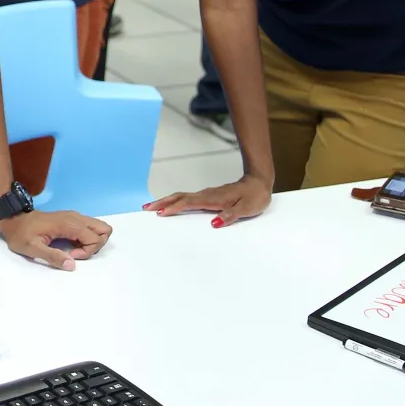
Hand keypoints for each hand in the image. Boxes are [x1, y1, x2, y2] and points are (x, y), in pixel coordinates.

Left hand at [0, 210, 112, 269]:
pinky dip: (87, 238)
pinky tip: (72, 245)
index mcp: (68, 224)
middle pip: (104, 229)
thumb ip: (53, 257)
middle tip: (79, 253)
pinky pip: (89, 227)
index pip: (95, 237)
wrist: (13, 219)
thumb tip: (71, 265)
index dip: (87, 251)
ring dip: (92, 241)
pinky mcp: (71, 219)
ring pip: (99, 227)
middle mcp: (75, 217)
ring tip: (75, 250)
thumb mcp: (33, 248)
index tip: (70, 256)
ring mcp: (74, 216)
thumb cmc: (21, 234)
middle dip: (97, 245)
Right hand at [145, 173, 271, 226]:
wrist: (259, 182)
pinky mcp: (207, 196)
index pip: (189, 203)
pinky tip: (171, 205)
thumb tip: (215, 223)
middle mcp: (206, 195)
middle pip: (180, 197)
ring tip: (151, 206)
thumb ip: (231, 215)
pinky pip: (187, 198)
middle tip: (146, 208)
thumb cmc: (254, 197)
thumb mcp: (247, 209)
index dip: (174, 207)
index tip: (160, 212)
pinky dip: (175, 201)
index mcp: (213, 199)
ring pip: (181, 196)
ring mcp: (206, 194)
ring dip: (166, 201)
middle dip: (162, 202)